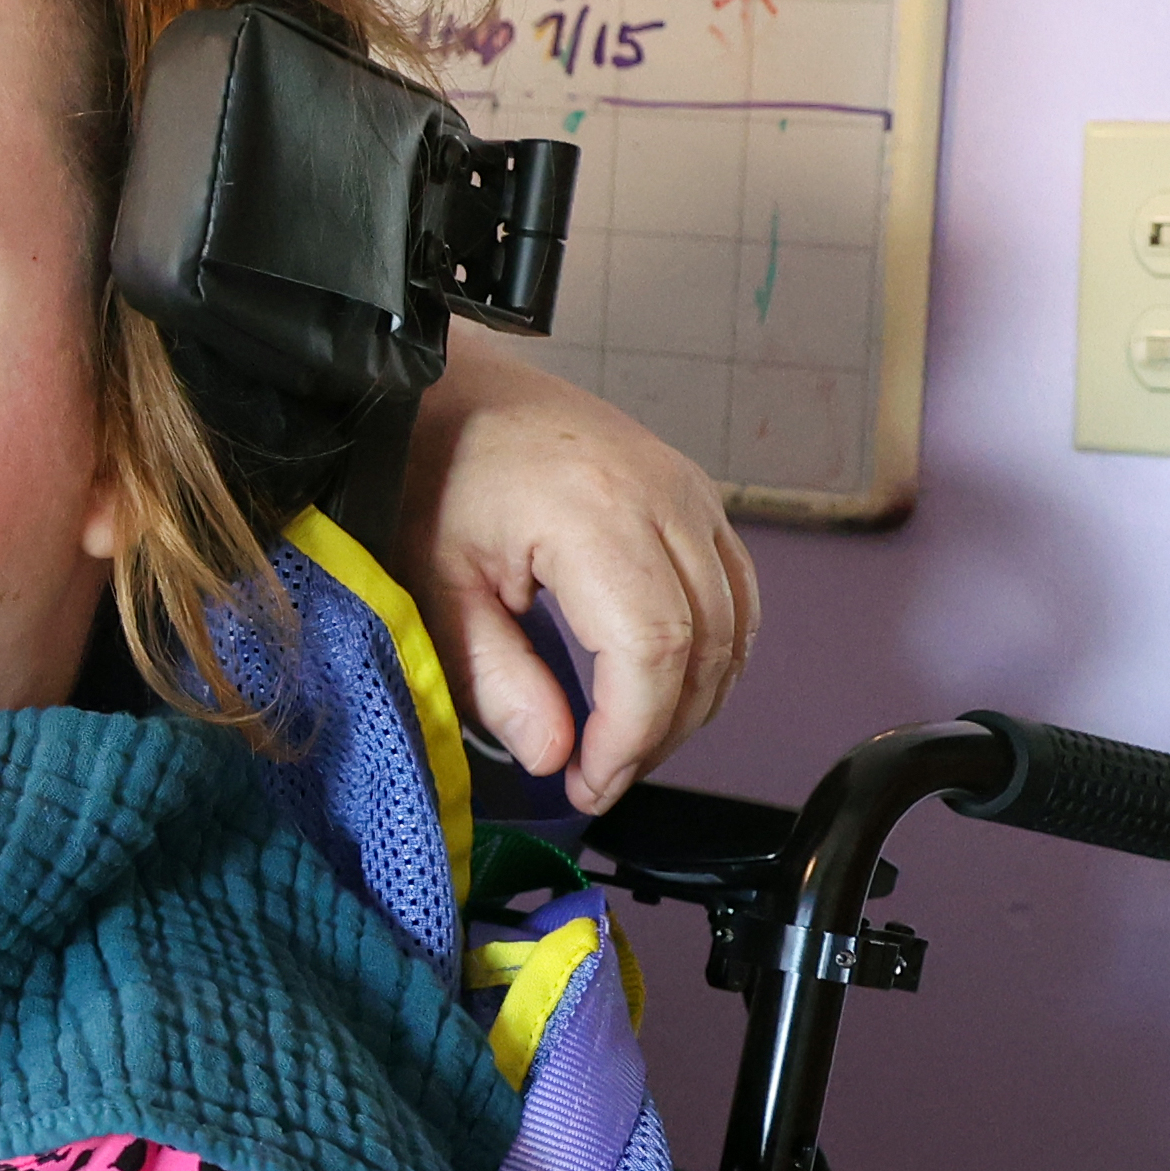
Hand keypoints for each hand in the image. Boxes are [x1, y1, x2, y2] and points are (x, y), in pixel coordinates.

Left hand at [394, 344, 759, 812]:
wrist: (452, 387)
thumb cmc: (432, 475)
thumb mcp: (437, 585)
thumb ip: (494, 677)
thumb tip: (555, 756)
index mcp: (597, 515)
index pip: (654, 651)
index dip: (632, 735)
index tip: (587, 783)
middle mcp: (666, 498)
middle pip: (706, 645)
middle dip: (661, 730)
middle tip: (599, 777)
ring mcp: (692, 491)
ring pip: (735, 625)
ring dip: (693, 699)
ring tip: (624, 744)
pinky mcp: (698, 495)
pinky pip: (736, 591)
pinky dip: (713, 653)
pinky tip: (661, 689)